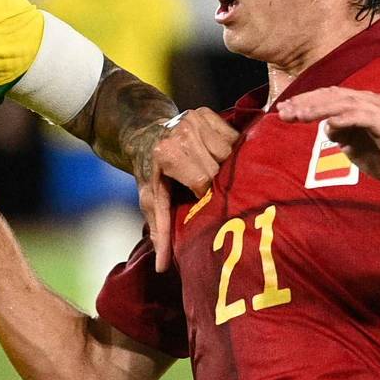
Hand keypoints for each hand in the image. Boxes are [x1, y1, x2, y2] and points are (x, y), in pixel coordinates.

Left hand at [128, 108, 238, 269]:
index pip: (203, 180)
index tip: (208, 203)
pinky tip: (224, 158)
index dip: (209, 196)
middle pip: (220, 165)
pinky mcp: (208, 112)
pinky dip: (233, 149)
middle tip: (219, 191)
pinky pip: (234, 136)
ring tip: (221, 175)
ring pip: (231, 150)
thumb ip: (160, 231)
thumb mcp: (151, 201)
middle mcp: (183, 132)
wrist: (145, 135)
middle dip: (221, 181)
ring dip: (230, 164)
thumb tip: (162, 268)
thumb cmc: (150, 174)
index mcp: (168, 154)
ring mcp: (196, 118)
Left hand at [275, 87, 379, 198]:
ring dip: (318, 108)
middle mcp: (372, 102)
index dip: (306, 101)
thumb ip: (342, 136)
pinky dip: (342, 118)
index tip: (284, 110)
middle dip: (305, 102)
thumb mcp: (357, 149)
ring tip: (297, 116)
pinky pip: (361, 116)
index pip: (330, 97)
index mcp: (364, 105)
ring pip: (344, 103)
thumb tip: (327, 127)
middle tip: (283, 111)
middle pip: (333, 95)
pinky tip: (327, 124)